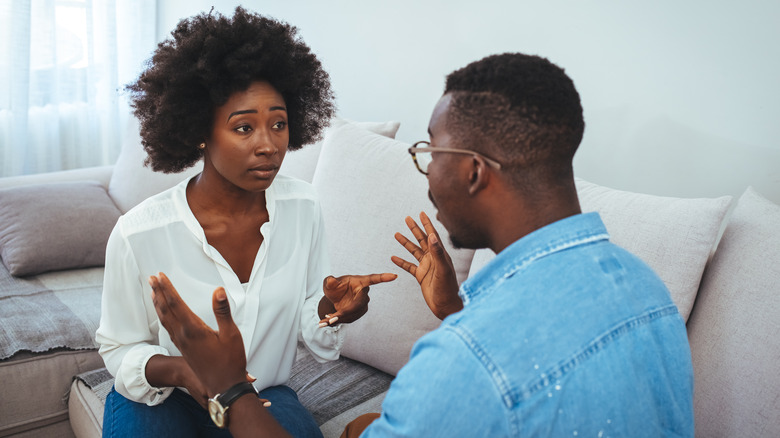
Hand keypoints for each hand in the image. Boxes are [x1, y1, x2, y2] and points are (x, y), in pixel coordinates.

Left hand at [149, 272, 247, 397]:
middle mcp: (183, 336)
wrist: (224, 386)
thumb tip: (218, 290)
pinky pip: (168, 329)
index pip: (176, 304)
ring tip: (153, 292)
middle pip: (166, 309)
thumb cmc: (230, 360)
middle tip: (151, 278)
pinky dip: (163, 317)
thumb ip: (222, 311)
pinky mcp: (184, 349)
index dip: (168, 288)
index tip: (160, 275)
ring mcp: (182, 343)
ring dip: (158, 304)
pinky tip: (164, 315)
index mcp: (194, 330)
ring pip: (165, 320)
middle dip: (158, 292)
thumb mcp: (231, 334)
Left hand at [319, 273, 396, 325]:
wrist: (335, 298)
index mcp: (360, 281)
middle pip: (358, 304)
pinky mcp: (360, 312)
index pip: (373, 279)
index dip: (383, 277)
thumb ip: (330, 281)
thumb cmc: (335, 287)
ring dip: (338, 318)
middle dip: (345, 312)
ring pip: (352, 313)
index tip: (394, 276)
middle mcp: (364, 293)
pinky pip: (349, 318)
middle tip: (330, 319)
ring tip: (324, 321)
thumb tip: (330, 281)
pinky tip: (326, 321)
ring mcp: (363, 303)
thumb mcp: (329, 283)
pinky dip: (338, 321)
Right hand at [391, 212, 462, 319]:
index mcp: (440, 255)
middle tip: (407, 218)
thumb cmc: (448, 288)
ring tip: (396, 234)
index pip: (432, 235)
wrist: (446, 306)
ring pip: (414, 251)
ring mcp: (427, 267)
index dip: (427, 224)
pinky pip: (409, 266)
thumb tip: (432, 235)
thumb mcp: (443, 269)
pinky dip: (401, 261)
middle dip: (415, 229)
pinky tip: (393, 257)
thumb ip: (437, 253)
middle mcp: (433, 258)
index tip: (421, 213)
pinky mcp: (421, 276)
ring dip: (406, 243)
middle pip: (422, 240)